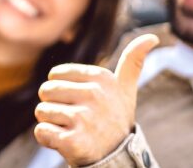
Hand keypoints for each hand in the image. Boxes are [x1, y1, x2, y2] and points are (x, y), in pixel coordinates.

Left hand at [33, 34, 158, 165]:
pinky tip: (67, 143)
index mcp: (102, 78)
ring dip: (52, 123)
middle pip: (46, 92)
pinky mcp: (73, 142)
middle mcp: (95, 96)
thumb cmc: (115, 120)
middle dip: (55, 106)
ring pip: (41, 111)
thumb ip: (133, 61)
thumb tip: (151, 37)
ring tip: (74, 130)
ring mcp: (84, 119)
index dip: (63, 90)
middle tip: (77, 119)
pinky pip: (41, 132)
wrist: (118, 160)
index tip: (83, 102)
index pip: (55, 75)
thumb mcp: (125, 90)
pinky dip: (48, 140)